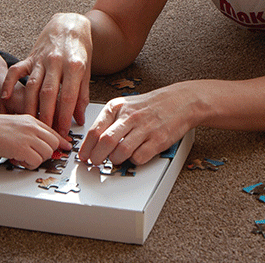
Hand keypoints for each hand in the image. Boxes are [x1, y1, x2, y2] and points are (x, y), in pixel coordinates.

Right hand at [0, 113, 71, 168]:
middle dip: (47, 153)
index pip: (53, 131)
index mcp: (31, 119)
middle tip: (35, 157)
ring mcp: (28, 136)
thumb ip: (27, 131)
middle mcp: (32, 126)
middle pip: (54, 143)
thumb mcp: (15, 123)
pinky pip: (36, 161)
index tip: (66, 147)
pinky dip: (29, 165)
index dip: (61, 141)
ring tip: (23, 158)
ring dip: (37, 160)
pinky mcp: (22, 148)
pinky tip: (19, 161)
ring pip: (47, 153)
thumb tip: (37, 143)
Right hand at [1, 13, 91, 136]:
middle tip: (45, 134)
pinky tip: (5, 98)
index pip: (68, 96)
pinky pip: (17, 70)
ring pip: (32, 86)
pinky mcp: (30, 57)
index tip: (62, 132)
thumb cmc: (79, 49)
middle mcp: (56, 62)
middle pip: (48, 93)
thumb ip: (82, 95)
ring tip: (30, 123)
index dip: (64, 116)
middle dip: (46, 116)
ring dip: (30, 106)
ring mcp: (41, 59)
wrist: (69, 24)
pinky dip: (9, 83)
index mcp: (74, 66)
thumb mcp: (87, 70)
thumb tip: (79, 118)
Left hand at [78, 84, 198, 165]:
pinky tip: (134, 156)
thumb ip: (109, 120)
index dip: (86, 148)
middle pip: (104, 142)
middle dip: (96, 158)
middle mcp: (129, 116)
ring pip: (120, 152)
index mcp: (117, 107)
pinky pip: (139, 158)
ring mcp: (144, 128)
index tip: (83, 156)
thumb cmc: (151, 105)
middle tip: (95, 163)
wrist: (181, 101)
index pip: (94, 130)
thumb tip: (93, 141)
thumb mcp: (126, 105)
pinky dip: (133, 161)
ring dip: (114, 160)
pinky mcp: (158, 140)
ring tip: (115, 159)